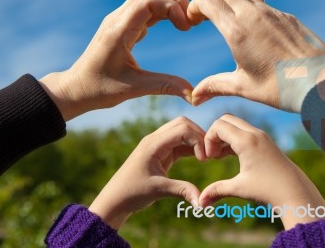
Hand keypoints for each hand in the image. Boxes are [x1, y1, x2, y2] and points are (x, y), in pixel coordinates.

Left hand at [40, 0, 192, 120]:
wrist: (76, 88)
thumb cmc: (99, 89)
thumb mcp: (133, 89)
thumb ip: (164, 86)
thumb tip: (193, 95)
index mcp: (118, 31)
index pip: (148, 1)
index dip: (172, 8)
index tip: (186, 28)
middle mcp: (117, 19)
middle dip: (175, 1)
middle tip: (192, 22)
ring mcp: (118, 20)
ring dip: (169, 3)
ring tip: (185, 22)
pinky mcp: (122, 25)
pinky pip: (144, 7)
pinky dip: (162, 10)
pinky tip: (173, 24)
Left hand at [88, 117, 205, 229]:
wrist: (115, 199)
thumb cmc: (132, 193)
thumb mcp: (159, 190)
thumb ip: (182, 191)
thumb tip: (202, 202)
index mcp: (153, 144)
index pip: (182, 129)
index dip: (198, 140)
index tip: (204, 159)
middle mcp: (155, 139)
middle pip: (183, 123)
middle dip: (199, 135)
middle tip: (209, 154)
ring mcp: (157, 144)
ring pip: (181, 131)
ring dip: (195, 140)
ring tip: (206, 156)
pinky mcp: (160, 152)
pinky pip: (179, 142)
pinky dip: (190, 147)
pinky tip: (199, 158)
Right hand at [188, 0, 324, 111]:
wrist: (320, 83)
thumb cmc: (280, 88)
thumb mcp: (243, 87)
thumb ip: (215, 86)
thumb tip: (194, 97)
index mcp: (238, 31)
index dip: (194, 6)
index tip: (193, 22)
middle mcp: (253, 14)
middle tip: (205, 16)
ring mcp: (272, 12)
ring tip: (227, 21)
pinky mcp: (286, 16)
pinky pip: (261, 2)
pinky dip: (248, 8)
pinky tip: (254, 32)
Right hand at [199, 114, 324, 229]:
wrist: (295, 192)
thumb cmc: (268, 190)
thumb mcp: (239, 189)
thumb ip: (217, 191)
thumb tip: (200, 203)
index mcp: (246, 141)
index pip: (218, 126)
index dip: (208, 140)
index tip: (209, 158)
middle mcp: (254, 133)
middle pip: (225, 120)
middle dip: (214, 134)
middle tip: (213, 155)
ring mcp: (261, 135)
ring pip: (235, 124)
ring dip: (224, 137)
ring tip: (219, 157)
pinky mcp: (265, 141)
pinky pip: (243, 131)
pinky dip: (233, 139)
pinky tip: (230, 156)